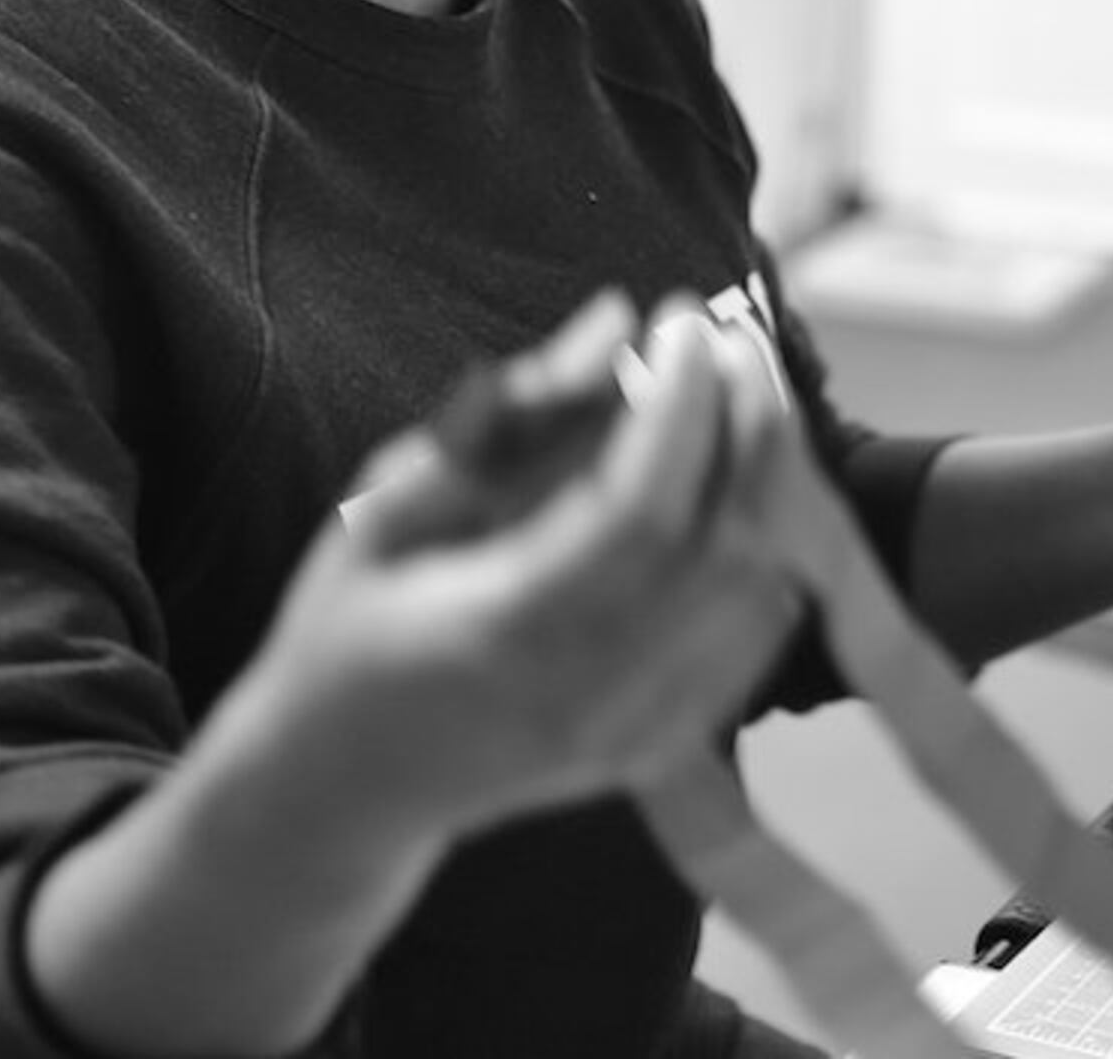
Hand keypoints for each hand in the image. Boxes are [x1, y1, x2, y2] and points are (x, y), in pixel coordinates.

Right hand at [256, 291, 813, 838]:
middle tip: (730, 338)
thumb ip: (504, 420)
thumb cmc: (344, 630)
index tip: (680, 319)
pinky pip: (755, 646)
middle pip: (724, 547)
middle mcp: (581, 695)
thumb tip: (614, 321)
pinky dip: (774, 553)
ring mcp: (626, 734)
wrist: (337, 793)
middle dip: (748, 424)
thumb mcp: (381, 510)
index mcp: (502, 631)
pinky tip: (751, 490)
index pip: (639, 507)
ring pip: (758, 593)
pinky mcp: (653, 749)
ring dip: (773, 482)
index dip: (680, 404)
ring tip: (742, 396)